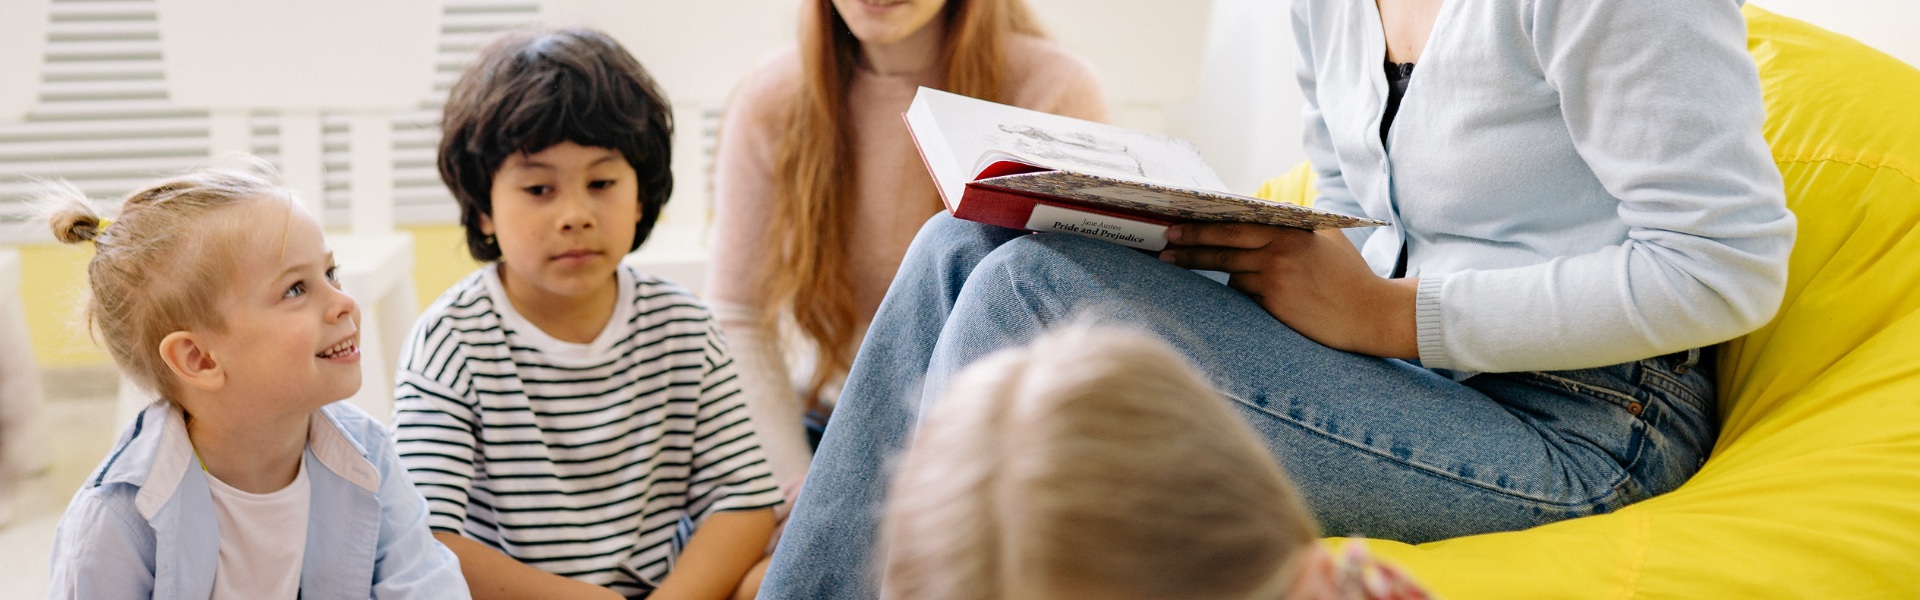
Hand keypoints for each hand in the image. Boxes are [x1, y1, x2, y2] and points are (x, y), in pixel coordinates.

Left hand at [1159, 223, 1418, 358]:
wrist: (1371, 313)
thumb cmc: (1351, 277)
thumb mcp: (1329, 239)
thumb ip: (1299, 227)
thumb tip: (1269, 215)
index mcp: (1292, 230)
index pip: (1240, 222)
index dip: (1208, 222)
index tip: (1182, 220)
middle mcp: (1280, 249)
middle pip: (1223, 243)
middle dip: (1190, 242)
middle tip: (1165, 241)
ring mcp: (1276, 276)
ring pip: (1229, 270)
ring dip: (1207, 267)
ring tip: (1174, 262)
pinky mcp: (1274, 302)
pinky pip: (1243, 293)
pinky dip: (1239, 289)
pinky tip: (1236, 289)